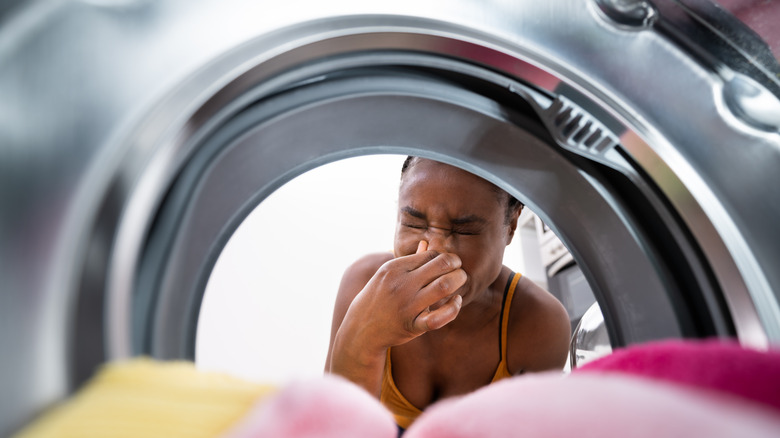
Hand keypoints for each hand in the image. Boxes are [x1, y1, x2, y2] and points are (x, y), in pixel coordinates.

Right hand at [340, 240, 466, 355]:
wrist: (361, 327)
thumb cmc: (379, 297)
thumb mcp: (388, 275)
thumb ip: (411, 260)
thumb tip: (426, 243)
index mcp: (395, 268)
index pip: (431, 254)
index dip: (446, 257)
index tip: (450, 263)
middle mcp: (402, 284)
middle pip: (441, 265)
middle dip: (457, 265)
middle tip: (459, 271)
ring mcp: (407, 306)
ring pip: (443, 286)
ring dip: (459, 281)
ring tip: (460, 282)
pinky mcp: (412, 326)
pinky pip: (438, 318)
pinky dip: (453, 309)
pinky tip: (456, 302)